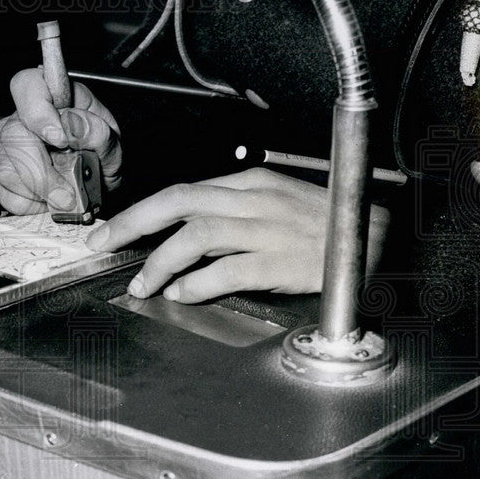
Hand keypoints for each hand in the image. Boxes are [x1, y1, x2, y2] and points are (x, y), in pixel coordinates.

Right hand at [0, 68, 122, 214]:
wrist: (92, 187)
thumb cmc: (98, 158)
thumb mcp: (111, 144)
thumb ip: (97, 133)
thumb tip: (71, 125)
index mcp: (52, 96)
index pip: (27, 86)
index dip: (38, 112)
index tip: (59, 139)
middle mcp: (21, 116)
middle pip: (12, 135)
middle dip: (42, 173)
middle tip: (68, 193)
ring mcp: (3, 145)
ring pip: (5, 170)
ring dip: (39, 193)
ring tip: (63, 196)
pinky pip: (4, 193)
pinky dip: (30, 206)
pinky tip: (47, 201)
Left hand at [85, 168, 389, 302]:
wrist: (377, 240)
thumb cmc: (322, 226)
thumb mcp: (271, 207)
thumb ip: (227, 219)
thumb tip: (180, 246)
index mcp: (249, 184)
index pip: (181, 192)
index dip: (140, 211)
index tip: (112, 229)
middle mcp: (253, 200)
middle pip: (177, 201)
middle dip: (131, 222)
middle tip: (102, 242)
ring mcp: (268, 228)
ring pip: (197, 235)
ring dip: (160, 261)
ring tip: (142, 284)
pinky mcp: (281, 260)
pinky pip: (228, 269)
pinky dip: (198, 283)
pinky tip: (183, 294)